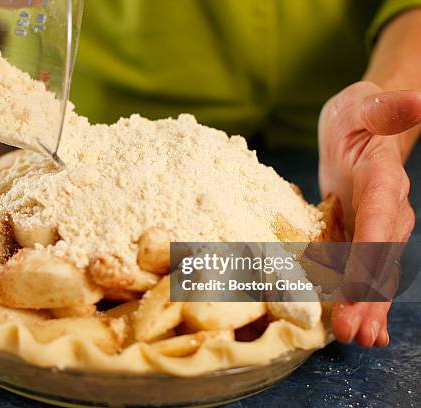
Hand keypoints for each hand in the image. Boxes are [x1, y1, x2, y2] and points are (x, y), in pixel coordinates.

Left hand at [318, 81, 420, 346]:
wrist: (357, 130)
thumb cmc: (358, 115)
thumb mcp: (365, 105)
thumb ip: (388, 108)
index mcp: (383, 182)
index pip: (381, 222)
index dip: (372, 257)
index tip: (362, 290)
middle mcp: (385, 211)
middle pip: (379, 259)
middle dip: (368, 297)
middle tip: (354, 334)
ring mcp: (372, 227)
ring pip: (372, 272)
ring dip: (364, 307)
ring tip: (354, 339)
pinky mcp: (357, 234)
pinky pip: (359, 269)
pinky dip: (357, 297)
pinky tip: (355, 325)